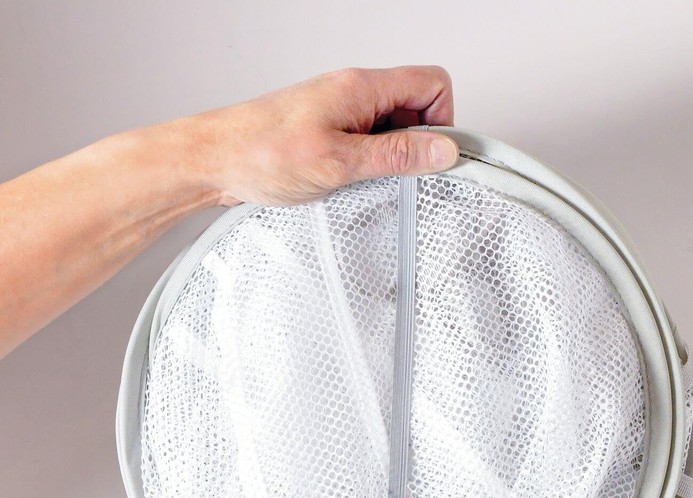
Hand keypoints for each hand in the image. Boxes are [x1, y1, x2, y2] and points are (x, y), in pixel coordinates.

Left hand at [187, 65, 458, 206]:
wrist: (213, 161)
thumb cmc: (261, 154)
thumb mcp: (339, 162)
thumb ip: (395, 155)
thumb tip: (444, 150)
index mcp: (362, 88)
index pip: (432, 84)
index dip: (443, 120)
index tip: (433, 158)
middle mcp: (355, 93)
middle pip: (416, 107)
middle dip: (417, 145)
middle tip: (396, 176)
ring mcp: (342, 112)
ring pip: (392, 128)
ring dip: (391, 158)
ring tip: (364, 181)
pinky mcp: (329, 132)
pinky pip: (368, 142)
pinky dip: (370, 164)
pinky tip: (350, 183)